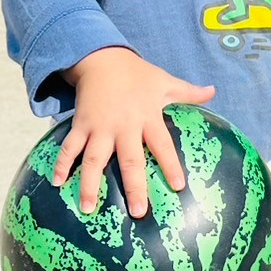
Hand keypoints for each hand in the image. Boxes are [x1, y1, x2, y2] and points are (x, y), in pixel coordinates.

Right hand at [54, 47, 215, 217]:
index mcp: (147, 117)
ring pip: (94, 159)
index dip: (170, 165)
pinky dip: (62, 163)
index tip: (178, 187)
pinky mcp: (81, 125)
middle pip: (130, 160)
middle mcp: (124, 126)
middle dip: (134, 187)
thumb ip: (188, 92)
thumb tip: (214, 90)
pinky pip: (70, 146)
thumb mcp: (164, 81)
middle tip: (138, 212)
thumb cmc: (137, 74)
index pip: (162, 145)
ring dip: (90, 184)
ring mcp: (100, 127)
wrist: (101, 57)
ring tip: (87, 208)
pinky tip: (56, 183)